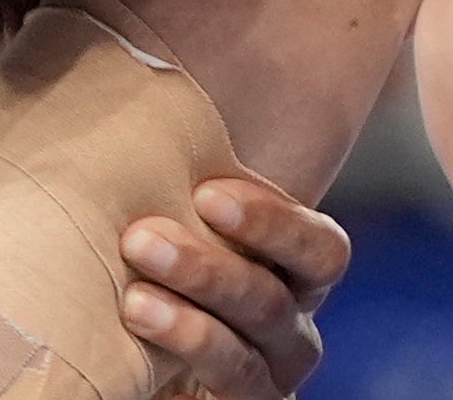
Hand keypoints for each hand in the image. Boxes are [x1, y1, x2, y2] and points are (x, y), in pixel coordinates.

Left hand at [117, 177, 348, 396]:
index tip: (206, 193)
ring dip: (187, 328)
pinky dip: (179, 383)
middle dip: (208, 270)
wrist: (139, 356)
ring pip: (241, 359)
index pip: (320, 249)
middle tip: (141, 239)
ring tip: (133, 303)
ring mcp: (262, 382)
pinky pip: (220, 399)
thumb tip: (156, 85)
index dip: (272, 221)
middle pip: (272, 303)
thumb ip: (186, 179)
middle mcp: (287, 333)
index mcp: (291, 275)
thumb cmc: (156, 260)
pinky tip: (148, 365)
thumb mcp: (181, 219)